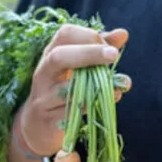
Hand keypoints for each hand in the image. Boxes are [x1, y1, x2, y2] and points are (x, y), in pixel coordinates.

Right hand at [16, 24, 130, 157]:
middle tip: (114, 55)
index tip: (109, 46)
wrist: (38, 128)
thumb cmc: (62, 91)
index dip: (88, 36)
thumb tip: (123, 33)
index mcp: (50, 55)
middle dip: (88, 53)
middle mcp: (42, 74)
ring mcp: (43, 98)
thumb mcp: (77, 69)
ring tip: (120, 85)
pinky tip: (111, 100)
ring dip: (96, 85)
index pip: (64, 34)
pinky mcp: (48, 121)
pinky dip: (93, 105)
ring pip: (66, 88)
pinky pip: (71, 112)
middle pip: (59, 56)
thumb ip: (98, 50)